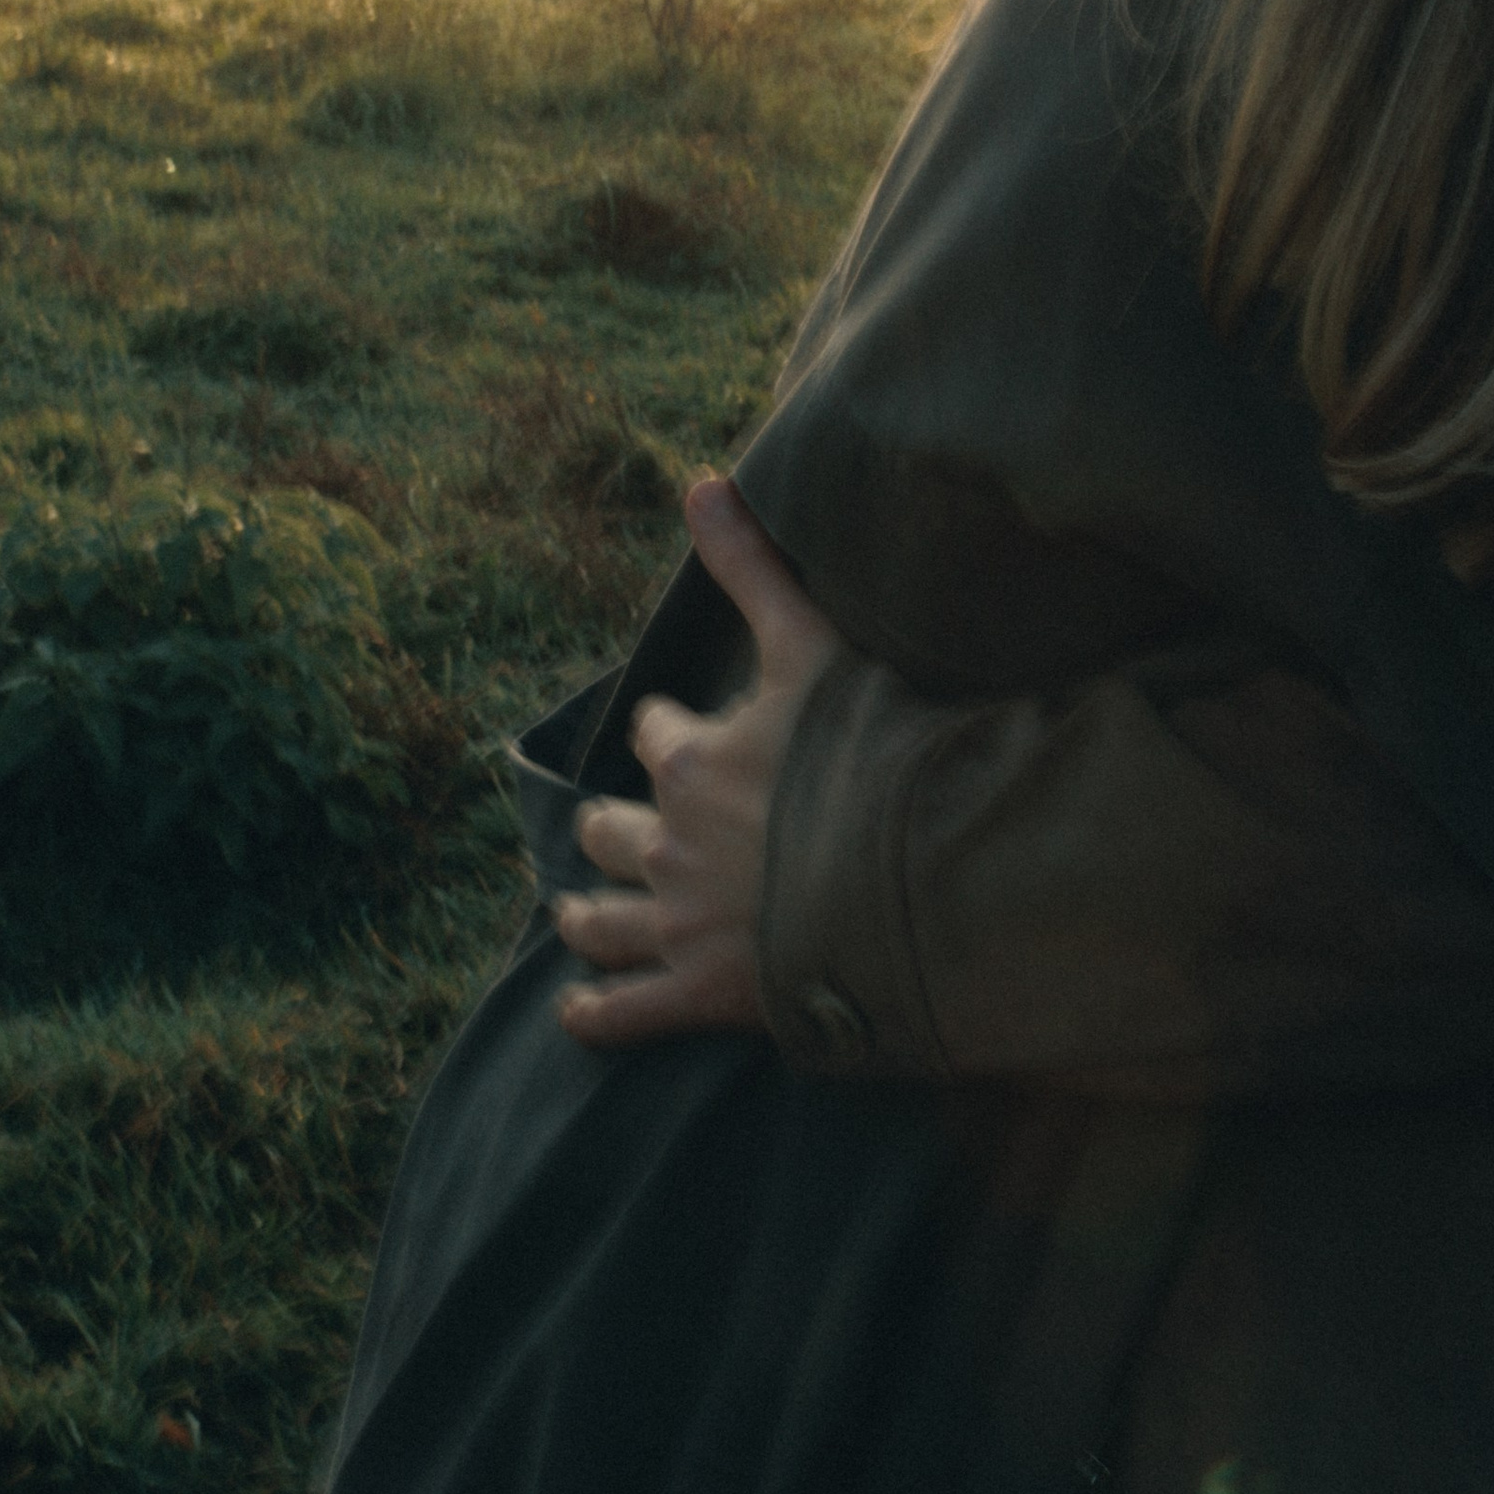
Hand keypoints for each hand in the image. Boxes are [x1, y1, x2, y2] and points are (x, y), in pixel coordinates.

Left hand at [551, 473, 843, 1049]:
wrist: (917, 877)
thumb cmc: (871, 754)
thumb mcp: (809, 647)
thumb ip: (752, 568)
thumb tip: (699, 480)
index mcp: (691, 762)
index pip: (655, 736)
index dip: (669, 734)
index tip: (682, 737)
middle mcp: (670, 844)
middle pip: (612, 831)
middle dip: (614, 827)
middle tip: (621, 832)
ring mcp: (683, 925)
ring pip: (602, 920)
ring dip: (586, 913)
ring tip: (576, 910)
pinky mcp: (704, 995)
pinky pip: (625, 1013)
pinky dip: (593, 1014)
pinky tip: (576, 1012)